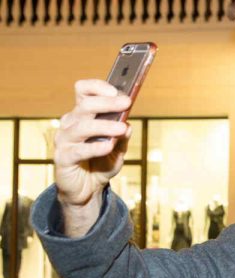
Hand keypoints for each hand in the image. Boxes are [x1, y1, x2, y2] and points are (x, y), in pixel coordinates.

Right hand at [54, 80, 131, 207]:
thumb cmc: (101, 164)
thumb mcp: (118, 149)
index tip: (117, 90)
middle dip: (107, 103)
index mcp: (82, 116)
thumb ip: (123, 136)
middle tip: (126, 103)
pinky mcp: (62, 158)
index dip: (97, 87)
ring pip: (81, 127)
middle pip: (85, 106)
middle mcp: (70, 124)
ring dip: (103, 125)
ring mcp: (64, 140)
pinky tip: (108, 146)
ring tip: (121, 128)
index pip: (83, 91)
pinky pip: (78, 150)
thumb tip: (128, 123)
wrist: (87, 189)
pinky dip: (93, 147)